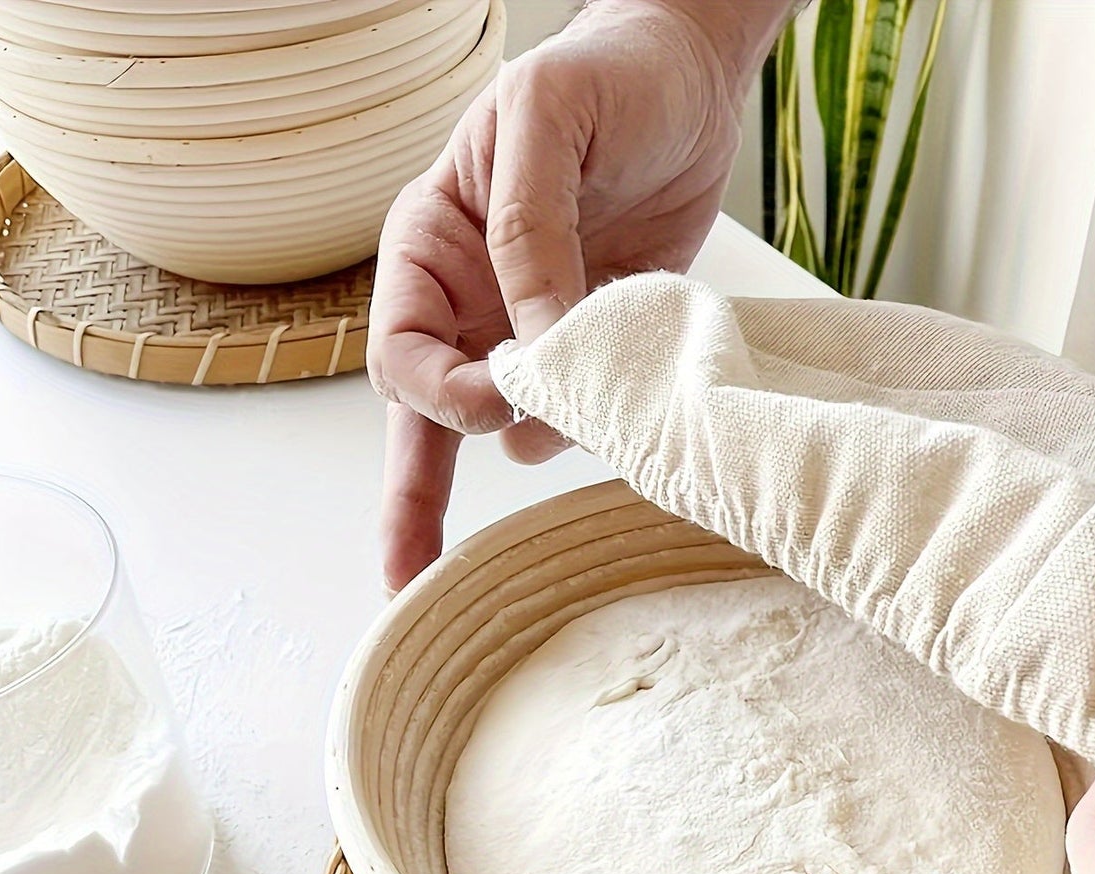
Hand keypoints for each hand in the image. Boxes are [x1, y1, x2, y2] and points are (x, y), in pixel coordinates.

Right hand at [368, 0, 786, 589]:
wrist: (690, 76)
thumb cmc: (604, 75)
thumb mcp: (546, 120)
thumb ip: (526, 228)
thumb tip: (533, 346)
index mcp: (431, 251)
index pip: (403, 356)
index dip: (441, 393)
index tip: (501, 394)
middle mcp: (471, 305)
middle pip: (426, 423)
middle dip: (417, 500)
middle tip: (410, 577)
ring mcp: (532, 336)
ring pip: (510, 430)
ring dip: (546, 438)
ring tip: (602, 404)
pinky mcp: (599, 353)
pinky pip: (582, 417)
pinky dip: (601, 425)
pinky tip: (631, 403)